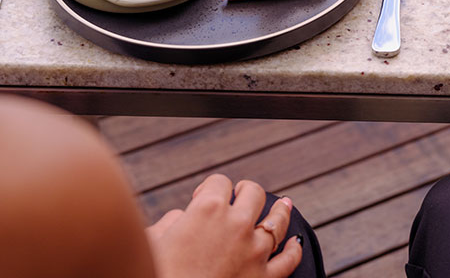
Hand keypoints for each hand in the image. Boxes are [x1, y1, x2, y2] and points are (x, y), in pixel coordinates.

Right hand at [147, 174, 301, 277]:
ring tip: (283, 205)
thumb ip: (172, 222)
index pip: (219, 181)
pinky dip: (293, 250)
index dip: (210, 187)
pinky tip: (295, 243)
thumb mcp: (155, 240)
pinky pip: (287, 261)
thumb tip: (181, 218)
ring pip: (277, 221)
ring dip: (280, 210)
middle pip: (252, 192)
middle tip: (240, 196)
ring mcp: (254, 251)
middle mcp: (236, 224)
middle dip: (245, 192)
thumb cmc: (158, 272)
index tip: (202, 198)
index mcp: (207, 209)